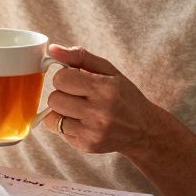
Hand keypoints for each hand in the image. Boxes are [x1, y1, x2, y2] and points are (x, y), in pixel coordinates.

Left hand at [41, 45, 163, 154]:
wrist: (144, 130)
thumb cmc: (124, 96)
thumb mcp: (109, 71)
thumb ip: (80, 56)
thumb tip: (53, 49)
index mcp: (105, 89)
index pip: (61, 78)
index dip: (65, 77)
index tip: (76, 80)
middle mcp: (99, 112)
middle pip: (54, 98)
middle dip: (62, 94)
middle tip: (78, 96)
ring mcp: (92, 132)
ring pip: (52, 116)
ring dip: (61, 111)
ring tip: (79, 109)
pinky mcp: (86, 146)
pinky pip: (58, 131)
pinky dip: (65, 125)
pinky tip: (82, 122)